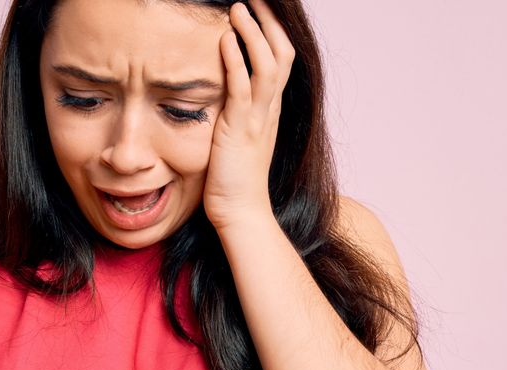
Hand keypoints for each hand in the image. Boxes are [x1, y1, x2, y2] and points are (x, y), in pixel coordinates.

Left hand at [202, 1, 296, 228]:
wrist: (240, 212)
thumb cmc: (234, 180)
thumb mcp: (238, 137)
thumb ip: (237, 113)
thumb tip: (225, 93)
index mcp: (270, 110)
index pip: (280, 60)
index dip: (273, 33)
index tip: (261, 10)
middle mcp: (269, 109)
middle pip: (281, 54)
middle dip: (269, 22)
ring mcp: (258, 118)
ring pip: (267, 64)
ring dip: (252, 32)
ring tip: (238, 8)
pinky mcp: (240, 129)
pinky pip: (242, 88)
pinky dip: (235, 61)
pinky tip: (225, 40)